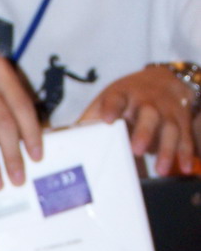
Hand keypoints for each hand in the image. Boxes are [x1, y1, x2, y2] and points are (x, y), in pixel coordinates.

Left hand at [78, 66, 195, 175]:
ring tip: (161, 169)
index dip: (111, 107)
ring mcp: (166, 112)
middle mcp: (147, 102)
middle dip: (144, 131)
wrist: (163, 81)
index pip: (116, 99)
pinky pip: (185, 138)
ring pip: (170, 129)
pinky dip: (185, 153)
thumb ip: (90, 118)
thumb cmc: (127, 97)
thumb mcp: (107, 100)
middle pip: (148, 114)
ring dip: (166, 149)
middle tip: (136, 148)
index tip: (107, 118)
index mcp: (123, 95)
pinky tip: (184, 168)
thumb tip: (63, 138)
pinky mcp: (181, 122)